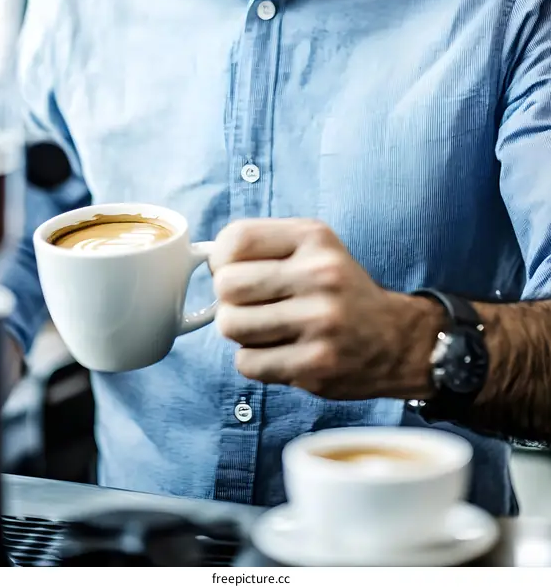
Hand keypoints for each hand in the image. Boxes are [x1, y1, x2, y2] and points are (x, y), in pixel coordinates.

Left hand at [211, 218, 417, 398]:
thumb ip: (264, 245)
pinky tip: (281, 352)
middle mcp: (319, 274)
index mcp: (314, 238)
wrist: (395, 339)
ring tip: (265, 329)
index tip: (234, 270)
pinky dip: (254, 361)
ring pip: (231, 325)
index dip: (222, 259)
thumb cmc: (339, 290)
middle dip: (229, 299)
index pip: (236, 238)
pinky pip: (247, 363)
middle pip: (227, 285)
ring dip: (240, 331)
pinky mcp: (315, 365)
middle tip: (250, 305)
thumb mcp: (314, 248)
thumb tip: (208, 261)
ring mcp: (319, 321)